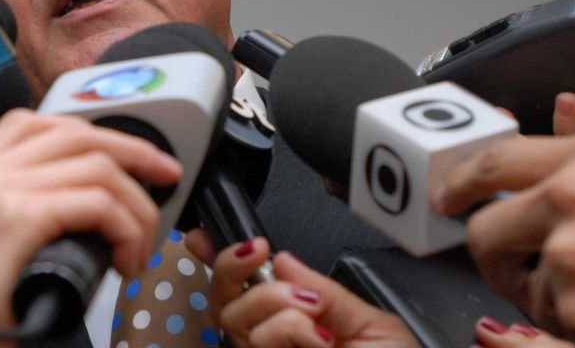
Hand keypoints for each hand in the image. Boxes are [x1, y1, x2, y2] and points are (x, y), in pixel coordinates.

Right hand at [0, 109, 182, 346]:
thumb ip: (15, 218)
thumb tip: (85, 212)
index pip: (38, 126)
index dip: (96, 134)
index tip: (134, 157)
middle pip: (74, 133)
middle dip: (133, 152)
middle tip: (166, 178)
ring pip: (96, 166)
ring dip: (136, 205)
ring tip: (140, 247)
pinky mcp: (12, 220)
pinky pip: (97, 203)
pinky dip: (128, 229)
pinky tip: (126, 259)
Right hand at [185, 233, 416, 347]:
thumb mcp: (372, 323)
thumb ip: (325, 289)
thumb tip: (282, 259)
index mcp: (299, 325)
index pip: (244, 290)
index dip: (217, 261)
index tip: (202, 237)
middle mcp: (277, 346)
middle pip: (222, 300)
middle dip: (238, 269)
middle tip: (267, 260)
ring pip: (235, 321)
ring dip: (278, 307)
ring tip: (319, 322)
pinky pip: (255, 344)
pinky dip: (289, 330)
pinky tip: (320, 341)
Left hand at [436, 133, 574, 347]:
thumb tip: (544, 184)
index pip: (496, 161)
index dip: (462, 180)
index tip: (448, 194)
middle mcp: (569, 204)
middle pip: (482, 231)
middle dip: (494, 253)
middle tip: (515, 262)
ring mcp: (570, 262)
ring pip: (522, 287)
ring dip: (550, 296)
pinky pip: (553, 326)